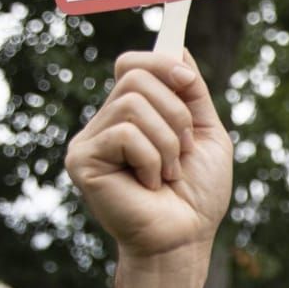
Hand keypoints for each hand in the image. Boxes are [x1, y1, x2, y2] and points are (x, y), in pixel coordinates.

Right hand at [66, 51, 232, 258]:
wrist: (185, 239)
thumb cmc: (196, 196)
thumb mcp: (206, 135)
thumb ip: (191, 93)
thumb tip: (178, 47)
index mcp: (132, 115)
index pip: (132, 65)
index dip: (159, 60)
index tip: (187, 77)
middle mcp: (106, 123)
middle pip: (135, 75)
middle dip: (176, 112)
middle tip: (184, 150)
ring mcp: (90, 140)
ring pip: (134, 103)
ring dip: (168, 141)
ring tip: (167, 173)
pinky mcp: (82, 159)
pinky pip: (126, 133)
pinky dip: (152, 159)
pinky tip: (149, 184)